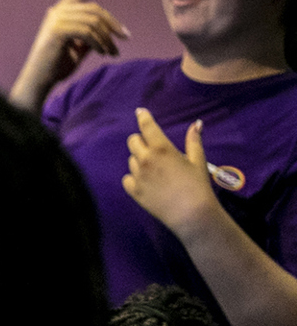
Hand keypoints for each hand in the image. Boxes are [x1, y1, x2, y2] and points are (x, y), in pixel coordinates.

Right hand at [12, 0, 126, 107]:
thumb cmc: (58, 66)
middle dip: (113, 23)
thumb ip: (91, 34)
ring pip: (94, 22)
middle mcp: (56, 12)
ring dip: (107, 38)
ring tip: (113, 52)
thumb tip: (109, 29)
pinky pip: (87, 32)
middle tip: (126, 37)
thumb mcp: (79, 47)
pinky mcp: (58, 31)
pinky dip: (99, 43)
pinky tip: (102, 53)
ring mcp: (56, 20)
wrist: (39, 81)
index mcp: (59, 11)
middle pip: (94, 9)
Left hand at [124, 110, 221, 235]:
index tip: (140, 112)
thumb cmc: (197, 185)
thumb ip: (194, 140)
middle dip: (141, 140)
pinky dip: (134, 178)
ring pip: (131, 160)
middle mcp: (145, 160)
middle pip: (133, 141)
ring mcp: (137, 176)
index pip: (147, 127)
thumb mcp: (198, 160)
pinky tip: (146, 182)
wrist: (190, 213)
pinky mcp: (134, 191)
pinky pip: (127, 178)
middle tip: (151, 146)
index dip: (143, 117)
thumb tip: (196, 123)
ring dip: (139, 160)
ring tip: (156, 170)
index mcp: (162, 149)